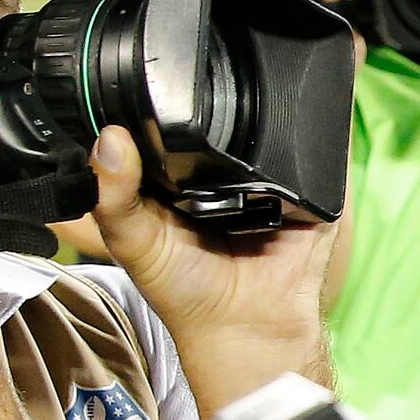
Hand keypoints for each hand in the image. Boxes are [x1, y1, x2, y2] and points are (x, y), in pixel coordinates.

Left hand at [88, 125, 334, 407]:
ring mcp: (267, 182)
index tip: (141, 91)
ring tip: (241, 127)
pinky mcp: (307, 194)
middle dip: (207, 111)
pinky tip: (280, 156)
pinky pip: (311, 163)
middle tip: (195, 104)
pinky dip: (301, 156)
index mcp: (174, 179)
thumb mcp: (132, 241)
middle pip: (216, 123)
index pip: (162, 130)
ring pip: (265, 136)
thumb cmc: (184, 290)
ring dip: (257, 128)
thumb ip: (114, 196)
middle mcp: (221, 175)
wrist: (248, 328)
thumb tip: (109, 139)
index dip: (151, 110)